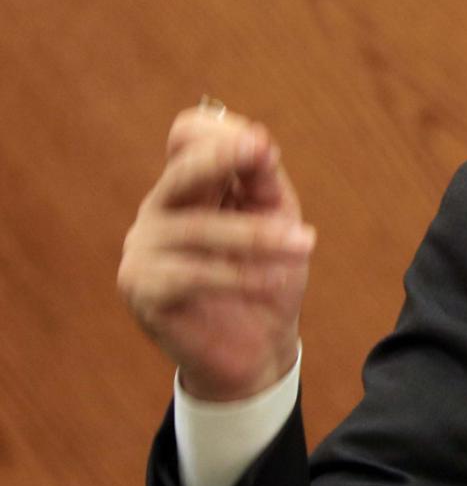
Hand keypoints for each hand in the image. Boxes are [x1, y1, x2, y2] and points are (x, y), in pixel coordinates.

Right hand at [118, 104, 312, 400]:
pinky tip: (277, 280)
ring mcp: (144, 249)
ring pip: (198, 228)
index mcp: (190, 186)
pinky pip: (194, 275)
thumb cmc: (266, 276)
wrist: (256, 348)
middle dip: (222, 160)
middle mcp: (160, 210)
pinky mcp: (143, 289)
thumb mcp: (277, 222)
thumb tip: (259, 142)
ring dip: (257, 235)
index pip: (187, 138)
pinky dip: (242, 276)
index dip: (222, 137)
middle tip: (265, 155)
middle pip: (180, 171)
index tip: (264, 149)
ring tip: (304, 244)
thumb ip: (265, 183)